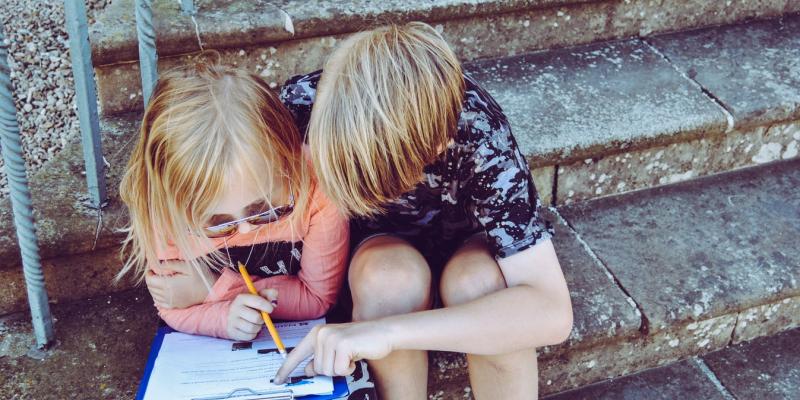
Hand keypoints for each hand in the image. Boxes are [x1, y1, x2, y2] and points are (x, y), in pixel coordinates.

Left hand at [145, 260, 219, 308]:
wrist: (211, 290)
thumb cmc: (200, 276)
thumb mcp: (187, 265)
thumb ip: (171, 264)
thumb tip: (157, 264)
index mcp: (169, 285)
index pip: (150, 280)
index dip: (149, 273)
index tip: (153, 269)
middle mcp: (167, 296)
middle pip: (151, 288)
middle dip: (151, 280)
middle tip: (157, 273)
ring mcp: (171, 303)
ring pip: (154, 296)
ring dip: (154, 288)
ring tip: (161, 281)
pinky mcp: (175, 306)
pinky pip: (160, 303)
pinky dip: (158, 297)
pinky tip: (163, 291)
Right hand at [226, 289, 278, 340]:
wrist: (230, 314)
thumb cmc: (249, 305)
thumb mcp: (259, 296)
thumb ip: (270, 294)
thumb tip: (274, 303)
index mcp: (241, 298)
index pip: (258, 302)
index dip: (268, 307)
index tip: (270, 309)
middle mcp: (235, 308)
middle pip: (256, 318)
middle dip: (262, 319)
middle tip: (261, 318)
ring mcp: (232, 321)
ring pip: (252, 328)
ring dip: (258, 327)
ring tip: (255, 323)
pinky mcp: (232, 332)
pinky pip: (248, 336)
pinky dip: (253, 334)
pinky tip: (250, 329)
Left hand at [273, 321, 393, 382]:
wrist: (383, 332)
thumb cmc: (361, 341)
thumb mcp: (336, 349)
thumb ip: (320, 358)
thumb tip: (307, 370)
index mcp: (317, 333)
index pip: (296, 354)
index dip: (286, 369)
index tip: (277, 380)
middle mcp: (321, 334)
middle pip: (316, 369)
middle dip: (332, 369)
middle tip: (345, 358)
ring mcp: (331, 338)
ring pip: (327, 371)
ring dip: (341, 368)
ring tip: (350, 356)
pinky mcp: (342, 345)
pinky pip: (340, 370)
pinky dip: (350, 368)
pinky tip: (356, 356)